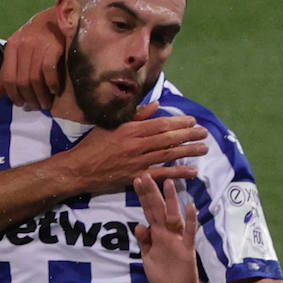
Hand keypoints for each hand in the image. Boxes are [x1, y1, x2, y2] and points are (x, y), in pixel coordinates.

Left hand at [0, 8, 65, 110]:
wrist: (58, 16)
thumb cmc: (37, 36)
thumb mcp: (18, 51)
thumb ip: (7, 72)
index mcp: (12, 47)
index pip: (8, 77)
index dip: (13, 95)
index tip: (21, 104)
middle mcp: (23, 46)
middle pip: (22, 81)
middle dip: (29, 98)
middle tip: (36, 107)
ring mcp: (38, 46)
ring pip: (35, 79)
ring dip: (41, 96)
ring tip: (45, 104)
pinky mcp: (54, 46)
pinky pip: (49, 70)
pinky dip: (51, 84)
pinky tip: (55, 90)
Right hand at [69, 105, 207, 193]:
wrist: (78, 169)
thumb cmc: (92, 146)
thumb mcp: (111, 125)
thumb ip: (135, 115)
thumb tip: (156, 105)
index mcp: (131, 129)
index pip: (161, 124)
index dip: (179, 122)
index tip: (192, 121)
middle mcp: (136, 145)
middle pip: (168, 138)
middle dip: (189, 135)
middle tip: (204, 133)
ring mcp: (137, 162)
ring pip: (168, 155)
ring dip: (188, 152)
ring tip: (204, 149)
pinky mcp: (136, 177)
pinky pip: (161, 174)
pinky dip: (178, 172)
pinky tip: (192, 171)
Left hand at [133, 176, 198, 282]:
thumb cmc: (164, 274)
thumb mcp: (148, 258)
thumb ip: (144, 241)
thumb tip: (138, 225)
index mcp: (156, 234)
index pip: (148, 211)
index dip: (142, 197)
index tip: (136, 180)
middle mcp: (167, 233)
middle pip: (158, 210)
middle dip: (151, 193)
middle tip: (145, 174)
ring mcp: (178, 240)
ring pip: (174, 216)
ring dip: (171, 201)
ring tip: (168, 184)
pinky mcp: (187, 250)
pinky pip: (190, 233)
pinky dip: (191, 221)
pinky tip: (191, 207)